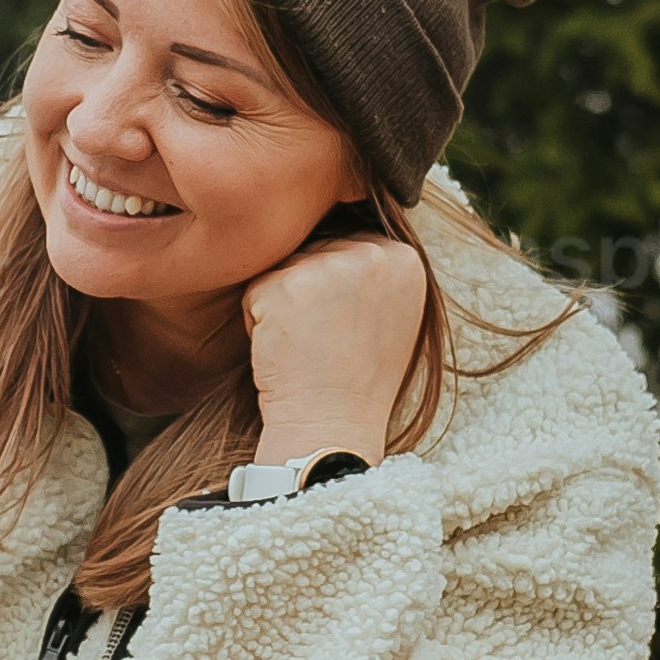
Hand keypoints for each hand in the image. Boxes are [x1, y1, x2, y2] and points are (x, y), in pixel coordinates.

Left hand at [237, 230, 426, 466]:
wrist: (334, 426)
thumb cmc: (357, 379)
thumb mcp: (391, 313)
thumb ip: (374, 269)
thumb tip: (342, 232)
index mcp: (403, 258)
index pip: (348, 244)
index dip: (337, 288)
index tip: (348, 328)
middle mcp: (371, 254)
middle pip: (313, 251)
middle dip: (309, 293)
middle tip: (326, 341)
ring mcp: (328, 267)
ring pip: (283, 269)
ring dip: (283, 306)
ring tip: (308, 347)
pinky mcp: (286, 286)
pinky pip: (255, 291)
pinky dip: (258, 323)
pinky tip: (285, 353)